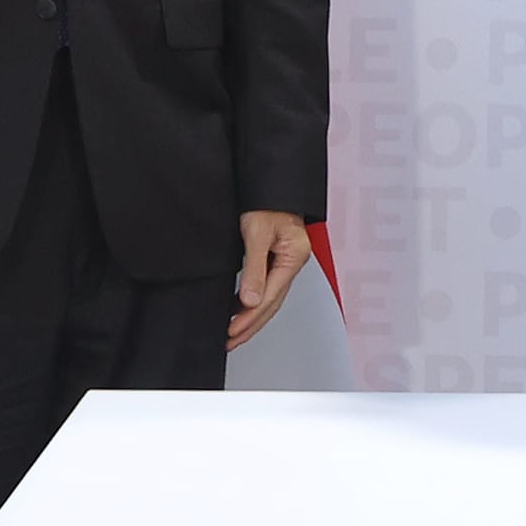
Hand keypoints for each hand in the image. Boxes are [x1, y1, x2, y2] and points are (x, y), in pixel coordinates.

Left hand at [228, 211, 312, 351]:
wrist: (271, 184)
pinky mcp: (278, 257)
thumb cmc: (267, 201)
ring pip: (271, 298)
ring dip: (253, 317)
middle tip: (231, 341)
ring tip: (234, 333)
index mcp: (293, 256)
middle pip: (274, 303)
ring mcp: (287, 261)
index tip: (232, 331)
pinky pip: (268, 286)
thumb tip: (250, 301)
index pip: (271, 296)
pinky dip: (254, 302)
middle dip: (251, 325)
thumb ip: (254, 268)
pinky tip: (241, 309)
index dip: (250, 317)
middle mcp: (293, 261)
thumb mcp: (256, 232)